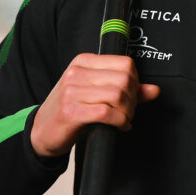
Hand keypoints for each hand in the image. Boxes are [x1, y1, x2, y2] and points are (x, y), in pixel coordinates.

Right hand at [30, 53, 159, 157]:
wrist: (41, 132)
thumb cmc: (71, 110)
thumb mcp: (96, 93)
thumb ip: (126, 89)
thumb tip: (154, 90)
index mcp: (84, 62)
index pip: (125, 63)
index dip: (136, 82)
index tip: (133, 96)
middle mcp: (76, 73)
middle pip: (124, 80)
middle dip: (133, 99)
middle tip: (129, 111)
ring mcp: (72, 92)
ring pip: (118, 96)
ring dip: (128, 112)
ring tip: (124, 119)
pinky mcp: (71, 112)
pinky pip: (107, 113)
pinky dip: (120, 122)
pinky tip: (119, 127)